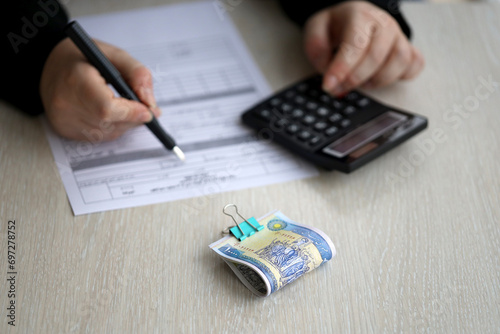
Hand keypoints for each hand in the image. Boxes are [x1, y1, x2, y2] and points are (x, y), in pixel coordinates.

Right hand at [40, 38, 160, 140]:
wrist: (49, 64)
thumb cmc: (83, 58)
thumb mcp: (113, 54)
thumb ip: (137, 74)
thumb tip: (151, 103)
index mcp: (75, 80)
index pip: (106, 108)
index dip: (131, 112)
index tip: (148, 109)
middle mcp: (65, 104)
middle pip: (110, 123)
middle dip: (133, 118)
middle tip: (145, 108)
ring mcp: (63, 120)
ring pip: (108, 133)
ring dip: (125, 124)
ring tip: (127, 107)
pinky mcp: (64, 130)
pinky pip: (99, 137)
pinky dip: (112, 128)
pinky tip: (112, 114)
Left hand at [303, 1, 423, 95]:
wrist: (353, 18)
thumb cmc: (336, 26)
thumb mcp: (316, 29)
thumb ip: (316, 48)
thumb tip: (328, 70)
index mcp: (359, 15)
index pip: (355, 43)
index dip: (342, 68)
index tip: (328, 85)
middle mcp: (383, 23)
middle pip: (377, 55)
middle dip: (355, 78)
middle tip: (339, 87)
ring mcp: (399, 36)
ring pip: (400, 61)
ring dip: (378, 80)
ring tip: (360, 82)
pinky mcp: (409, 48)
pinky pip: (415, 65)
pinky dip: (401, 77)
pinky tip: (380, 78)